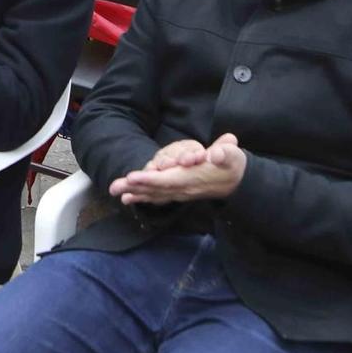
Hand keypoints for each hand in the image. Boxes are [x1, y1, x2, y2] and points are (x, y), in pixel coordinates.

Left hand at [109, 132, 247, 204]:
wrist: (237, 181)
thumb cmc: (232, 164)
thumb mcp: (232, 155)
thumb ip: (225, 153)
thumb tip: (216, 154)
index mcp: (192, 178)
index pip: (168, 180)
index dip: (150, 180)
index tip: (133, 177)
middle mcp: (183, 188)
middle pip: (155, 189)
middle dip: (134, 187)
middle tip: (114, 187)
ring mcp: (180, 192)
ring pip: (154, 194)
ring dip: (134, 193)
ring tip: (116, 192)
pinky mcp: (178, 192)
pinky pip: (157, 196)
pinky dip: (142, 197)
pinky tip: (129, 198)